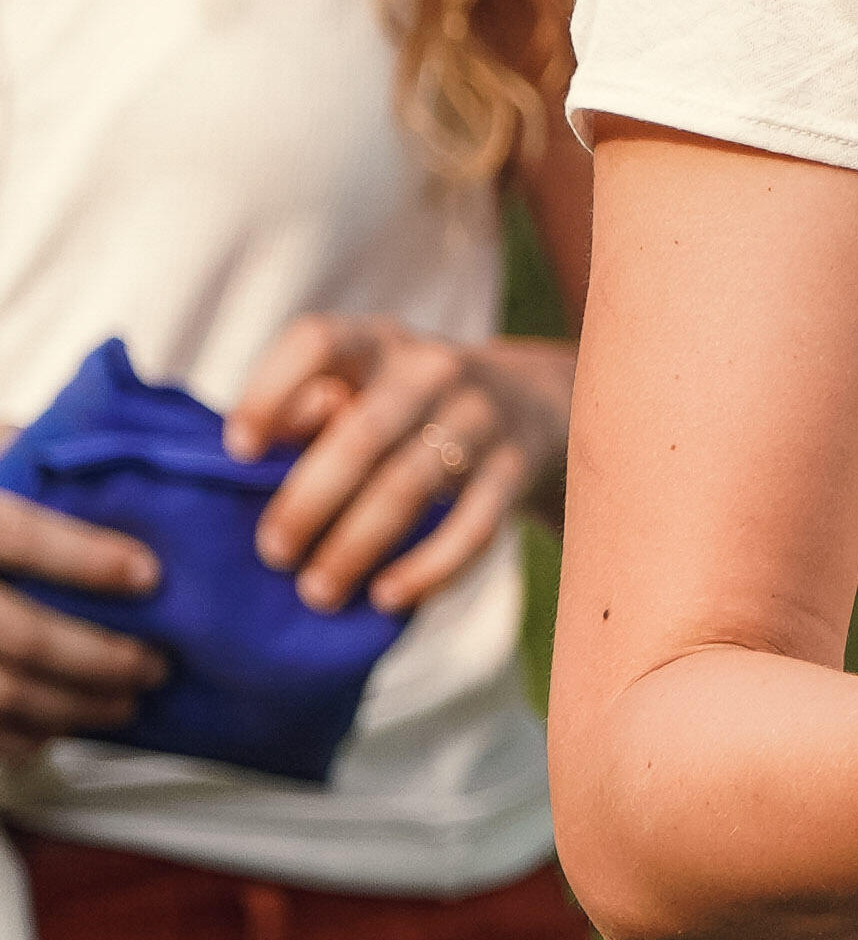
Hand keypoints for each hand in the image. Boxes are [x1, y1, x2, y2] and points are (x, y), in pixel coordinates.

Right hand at [0, 489, 165, 737]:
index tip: (148, 575)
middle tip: (155, 665)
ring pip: (6, 688)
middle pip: (22, 633)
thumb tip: (113, 481)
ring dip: (75, 705)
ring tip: (123, 702)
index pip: (16, 536)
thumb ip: (23, 466)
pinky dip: (24, 732)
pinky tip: (59, 725)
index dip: (83, 558)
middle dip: (101, 658)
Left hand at [226, 316, 558, 614]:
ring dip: (356, 545)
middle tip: (274, 553)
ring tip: (318, 592)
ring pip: (410, 486)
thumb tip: (256, 464)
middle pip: (361, 434)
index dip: (270, 393)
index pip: (317, 344)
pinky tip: (388, 597)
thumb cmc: (411, 406)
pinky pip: (473, 527)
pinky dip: (428, 568)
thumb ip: (310, 415)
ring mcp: (482, 417)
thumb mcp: (364, 387)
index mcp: (376, 342)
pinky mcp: (516, 470)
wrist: (535, 404)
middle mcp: (432, 370)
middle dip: (309, 500)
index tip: (239, 450)